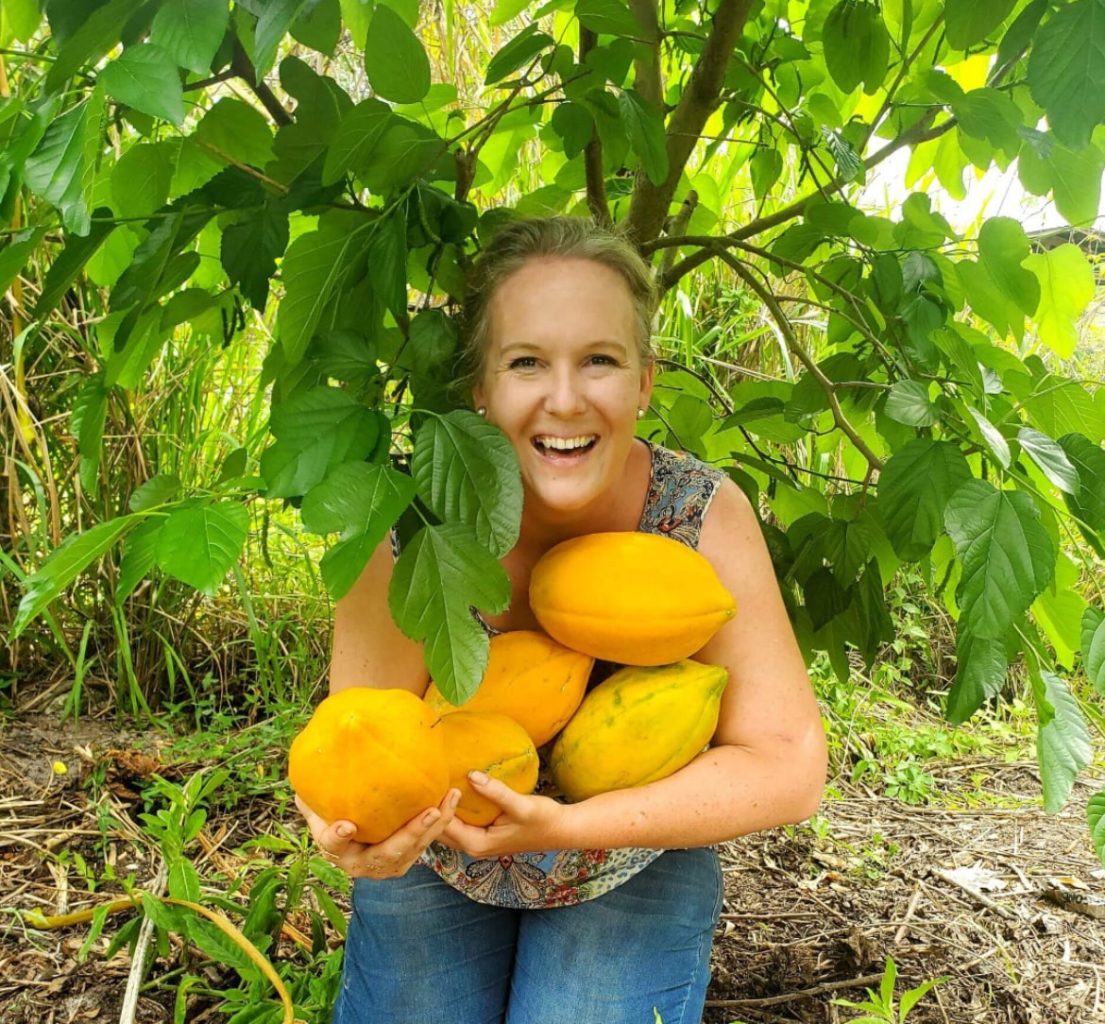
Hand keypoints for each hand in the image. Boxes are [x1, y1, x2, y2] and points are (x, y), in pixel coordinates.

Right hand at [295, 789, 461, 878]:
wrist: (352, 845)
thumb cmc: (333, 820)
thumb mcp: (319, 812)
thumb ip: (312, 797)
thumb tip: (304, 771)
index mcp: (336, 850)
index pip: (333, 844)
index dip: (338, 836)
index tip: (347, 826)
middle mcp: (362, 864)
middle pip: (387, 853)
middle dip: (410, 833)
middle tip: (428, 812)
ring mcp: (387, 865)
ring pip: (414, 848)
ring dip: (435, 825)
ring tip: (449, 798)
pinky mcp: (407, 859)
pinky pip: (427, 841)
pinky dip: (442, 821)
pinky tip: (451, 797)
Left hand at [439, 772, 571, 857]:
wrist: (561, 829)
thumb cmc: (543, 819)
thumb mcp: (520, 804)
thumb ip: (495, 791)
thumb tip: (471, 775)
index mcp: (476, 844)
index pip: (444, 825)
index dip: (438, 804)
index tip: (436, 780)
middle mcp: (473, 846)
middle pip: (439, 830)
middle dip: (431, 810)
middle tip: (427, 781)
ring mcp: (477, 842)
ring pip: (447, 828)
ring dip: (440, 810)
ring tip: (434, 784)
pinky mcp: (483, 834)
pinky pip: (458, 823)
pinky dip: (451, 810)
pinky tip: (450, 791)